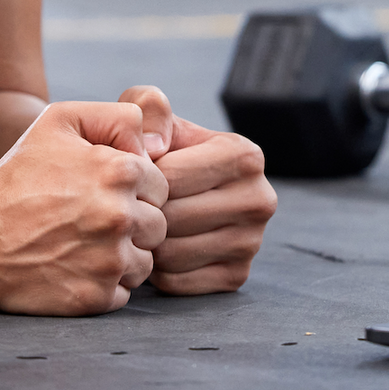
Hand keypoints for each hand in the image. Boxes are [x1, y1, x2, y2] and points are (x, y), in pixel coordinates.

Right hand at [0, 100, 168, 314]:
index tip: (101, 192)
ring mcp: (108, 261)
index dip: (135, 190)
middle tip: (90, 221)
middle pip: (158, 225)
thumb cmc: (17, 176)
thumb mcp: (59, 121)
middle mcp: (120, 216)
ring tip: (82, 245)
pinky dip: (103, 286)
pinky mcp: (94, 298)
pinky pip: (123, 294)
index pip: (161, 186)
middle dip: (133, 224)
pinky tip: (73, 268)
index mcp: (120, 171)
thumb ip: (117, 117)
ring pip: (145, 263)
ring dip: (122, 257)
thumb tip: (153, 142)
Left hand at [118, 86, 276, 294]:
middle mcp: (259, 200)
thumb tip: (153, 147)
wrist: (178, 190)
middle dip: (141, 213)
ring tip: (142, 223)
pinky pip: (176, 282)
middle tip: (129, 205)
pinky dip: (156, 271)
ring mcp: (253, 242)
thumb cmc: (160, 147)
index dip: (138, 179)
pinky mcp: (237, 276)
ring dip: (146, 243)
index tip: (129, 175)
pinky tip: (157, 247)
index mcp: (245, 155)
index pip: (171, 178)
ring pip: (172, 254)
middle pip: (172, 218)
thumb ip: (148, 107)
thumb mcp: (151, 112)